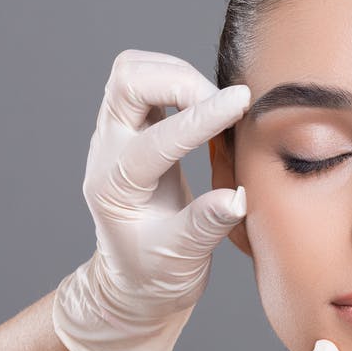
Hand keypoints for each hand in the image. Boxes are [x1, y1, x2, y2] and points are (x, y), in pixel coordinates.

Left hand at [52, 49, 250, 350]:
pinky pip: (147, 80)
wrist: (135, 280)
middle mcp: (108, 151)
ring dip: (179, 76)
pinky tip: (207, 106)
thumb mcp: (182, 259)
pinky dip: (179, 81)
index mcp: (115, 187)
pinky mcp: (133, 125)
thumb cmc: (156, 274)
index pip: (156, 140)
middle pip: (127, 81)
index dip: (202, 118)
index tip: (242, 103)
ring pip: (134, 70)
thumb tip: (238, 197)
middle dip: (181, 82)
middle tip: (226, 106)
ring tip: (218, 106)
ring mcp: (116, 134)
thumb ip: (206, 225)